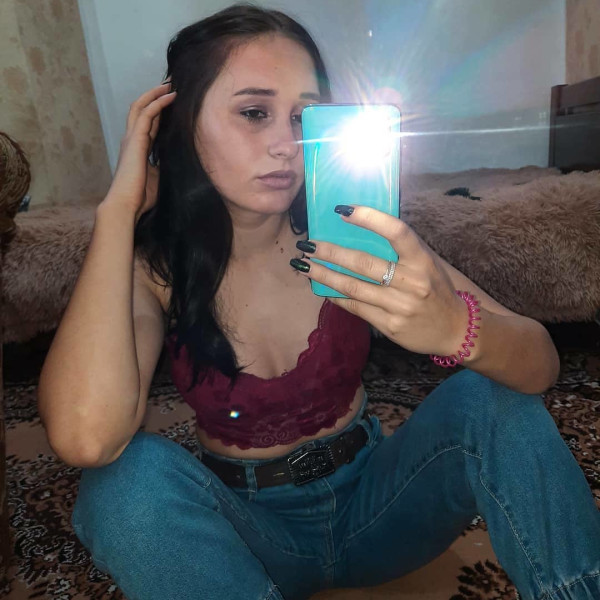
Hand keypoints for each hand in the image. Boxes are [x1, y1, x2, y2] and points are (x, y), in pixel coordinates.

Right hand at [104, 82, 175, 220]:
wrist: (126, 204)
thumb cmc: (141, 196)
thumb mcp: (159, 177)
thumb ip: (165, 165)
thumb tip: (180, 161)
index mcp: (137, 149)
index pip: (148, 124)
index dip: (159, 112)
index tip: (173, 102)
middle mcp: (132, 140)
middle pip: (141, 109)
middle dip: (155, 96)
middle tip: (171, 85)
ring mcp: (131, 138)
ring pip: (141, 106)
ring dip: (156, 94)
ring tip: (171, 84)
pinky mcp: (135, 140)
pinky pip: (146, 113)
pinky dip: (158, 102)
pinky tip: (171, 96)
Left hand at [292, 205, 467, 356]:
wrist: (455, 330)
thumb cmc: (435, 288)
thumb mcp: (427, 262)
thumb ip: (400, 248)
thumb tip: (359, 228)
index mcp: (423, 260)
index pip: (397, 232)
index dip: (369, 218)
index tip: (342, 210)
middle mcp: (412, 282)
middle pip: (364, 263)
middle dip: (330, 252)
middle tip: (307, 244)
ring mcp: (400, 306)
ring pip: (353, 287)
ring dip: (324, 275)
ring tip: (303, 265)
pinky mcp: (390, 326)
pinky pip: (355, 307)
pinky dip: (335, 295)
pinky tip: (321, 287)